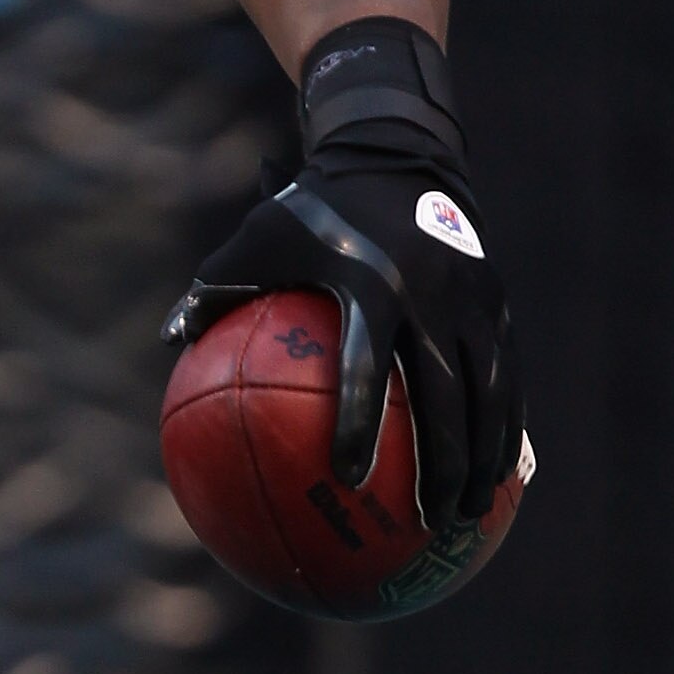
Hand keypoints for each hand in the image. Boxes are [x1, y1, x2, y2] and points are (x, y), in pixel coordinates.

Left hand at [171, 170, 520, 527]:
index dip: (359, 424)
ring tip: (467, 514)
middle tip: (427, 522)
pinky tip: (495, 474)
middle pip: (445, 396)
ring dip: (483, 458)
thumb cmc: (310, 207)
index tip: (346, 477)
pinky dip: (504, 427)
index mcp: (368, 284)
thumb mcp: (254, 236)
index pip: (365, 366)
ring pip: (489, 393)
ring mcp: (473, 299)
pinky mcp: (498, 302)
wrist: (397, 151)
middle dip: (442, 464)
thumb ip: (214, 289)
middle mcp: (430, 294)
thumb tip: (166, 342)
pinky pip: (507, 376)